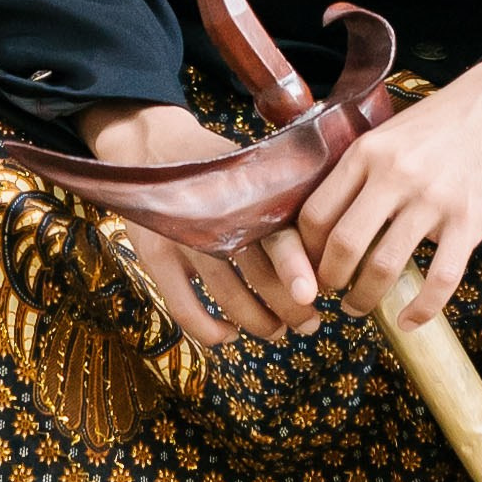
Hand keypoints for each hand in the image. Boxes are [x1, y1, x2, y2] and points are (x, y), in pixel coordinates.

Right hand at [76, 99, 319, 346]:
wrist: (153, 147)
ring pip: (229, 296)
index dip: (296, 268)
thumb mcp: (251, 172)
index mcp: (247, 195)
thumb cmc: (217, 170)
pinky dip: (209, 331)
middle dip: (289, 308)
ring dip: (258, 322)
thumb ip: (283, 203)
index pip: (279, 235)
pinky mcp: (156, 255)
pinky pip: (184, 308)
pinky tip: (228, 335)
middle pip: (260, 274)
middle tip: (310, 323)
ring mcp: (184, 237)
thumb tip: (329, 250)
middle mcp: (217, 217)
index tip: (313, 296)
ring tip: (278, 331)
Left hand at [299, 59, 481, 327]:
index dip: (305, 250)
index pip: (316, 213)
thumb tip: (322, 218)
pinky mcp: (469, 221)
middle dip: (330, 280)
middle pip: (344, 245)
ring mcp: (434, 200)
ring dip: (366, 298)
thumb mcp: (387, 133)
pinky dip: (421, 309)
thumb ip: (358, 169)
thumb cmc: (439, 124)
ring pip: (385, 267)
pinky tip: (409, 320)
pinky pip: (440, 279)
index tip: (308, 265)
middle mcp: (395, 176)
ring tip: (360, 306)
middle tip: (331, 292)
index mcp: (367, 153)